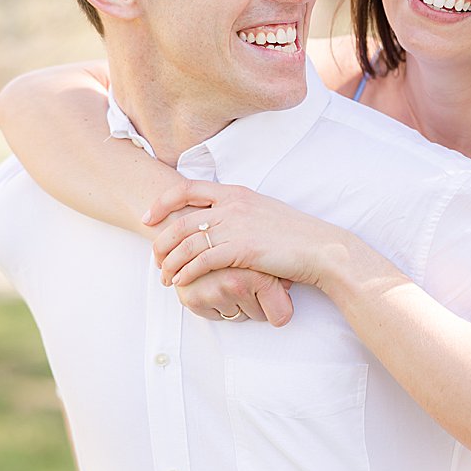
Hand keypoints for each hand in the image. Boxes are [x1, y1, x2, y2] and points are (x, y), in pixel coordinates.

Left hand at [142, 201, 292, 324]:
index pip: (187, 188)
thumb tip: (214, 223)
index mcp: (235, 192)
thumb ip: (236, 212)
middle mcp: (232, 205)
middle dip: (161, 242)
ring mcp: (237, 226)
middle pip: (181, 220)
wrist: (321, 249)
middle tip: (154, 260)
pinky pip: (203, 261)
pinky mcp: (242, 249)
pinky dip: (188, 272)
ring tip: (166, 277)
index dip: (162, 203)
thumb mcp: (261, 212)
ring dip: (171, 263)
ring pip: (187, 243)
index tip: (148, 219)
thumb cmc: (294, 235)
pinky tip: (183, 282)